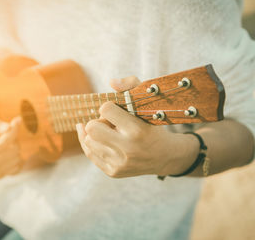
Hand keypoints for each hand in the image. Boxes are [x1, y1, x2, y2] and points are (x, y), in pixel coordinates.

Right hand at [0, 115, 22, 179]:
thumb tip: (8, 127)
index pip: (4, 142)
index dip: (14, 130)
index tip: (17, 120)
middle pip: (12, 149)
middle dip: (12, 138)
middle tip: (2, 132)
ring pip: (17, 158)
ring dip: (13, 147)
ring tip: (0, 142)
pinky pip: (17, 167)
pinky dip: (14, 157)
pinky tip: (4, 151)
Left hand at [76, 76, 198, 177]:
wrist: (166, 157)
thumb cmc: (153, 126)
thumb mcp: (148, 104)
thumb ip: (131, 86)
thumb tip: (111, 82)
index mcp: (137, 130)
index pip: (105, 109)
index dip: (108, 107)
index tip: (114, 111)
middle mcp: (127, 148)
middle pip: (92, 128)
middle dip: (98, 122)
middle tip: (108, 123)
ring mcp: (119, 163)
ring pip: (88, 141)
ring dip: (94, 133)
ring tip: (106, 131)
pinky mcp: (113, 172)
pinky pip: (90, 154)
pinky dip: (89, 143)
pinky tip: (90, 136)